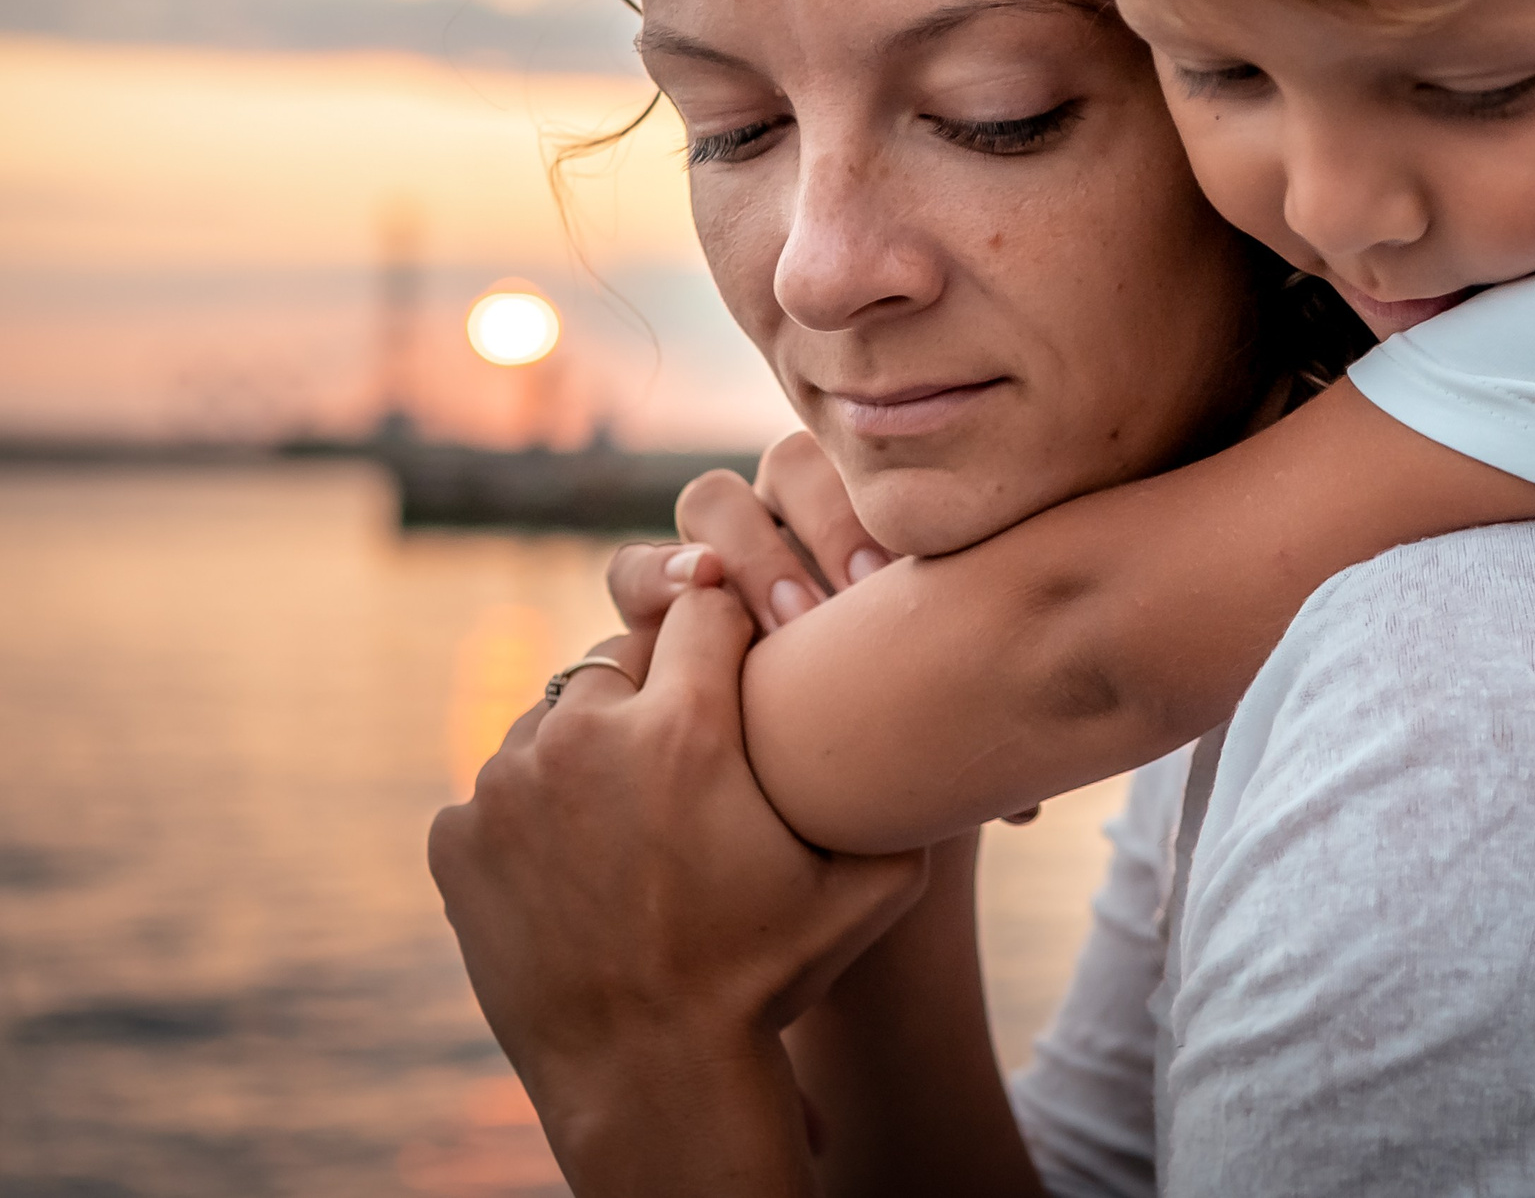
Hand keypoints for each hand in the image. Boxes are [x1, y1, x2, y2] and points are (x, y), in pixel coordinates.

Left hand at [427, 584, 928, 1190]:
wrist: (649, 1079)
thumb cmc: (768, 978)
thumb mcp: (871, 887)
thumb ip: (900, 795)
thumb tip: (932, 728)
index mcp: (685, 729)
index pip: (704, 604)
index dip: (730, 628)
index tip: (741, 659)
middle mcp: (583, 738)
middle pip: (619, 654)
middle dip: (653, 689)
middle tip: (686, 754)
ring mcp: (505, 786)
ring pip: (554, 720)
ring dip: (589, 750)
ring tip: (632, 820)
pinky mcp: (454, 837)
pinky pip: (500, 789)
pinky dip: (534, 814)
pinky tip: (579, 868)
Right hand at [611, 436, 1045, 827]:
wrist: (819, 807)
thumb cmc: (897, 756)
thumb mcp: (939, 727)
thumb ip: (979, 722)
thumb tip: (1028, 809)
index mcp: (876, 525)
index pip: (870, 466)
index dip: (870, 510)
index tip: (890, 583)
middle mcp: (797, 524)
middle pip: (792, 464)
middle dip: (818, 525)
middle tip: (848, 603)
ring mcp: (723, 560)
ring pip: (713, 500)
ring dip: (747, 550)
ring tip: (783, 621)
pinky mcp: (658, 609)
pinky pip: (638, 569)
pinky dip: (658, 576)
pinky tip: (692, 608)